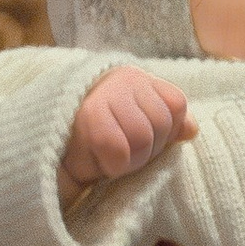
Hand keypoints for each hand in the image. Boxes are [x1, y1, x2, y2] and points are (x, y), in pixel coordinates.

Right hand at [59, 67, 193, 201]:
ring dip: (133, 161)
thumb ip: (168, 123)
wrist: (52, 145)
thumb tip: (192, 130)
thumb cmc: (100, 137)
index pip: (176, 104)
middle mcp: (122, 80)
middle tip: (127, 154)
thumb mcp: (138, 126)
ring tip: (115, 159)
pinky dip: (115, 166)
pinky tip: (102, 163)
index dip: (167, 131)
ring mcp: (103, 96)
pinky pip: (119, 150)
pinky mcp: (87, 118)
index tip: (147, 140)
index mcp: (138, 79)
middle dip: (150, 150)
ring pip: (143, 138)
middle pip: (161, 123)